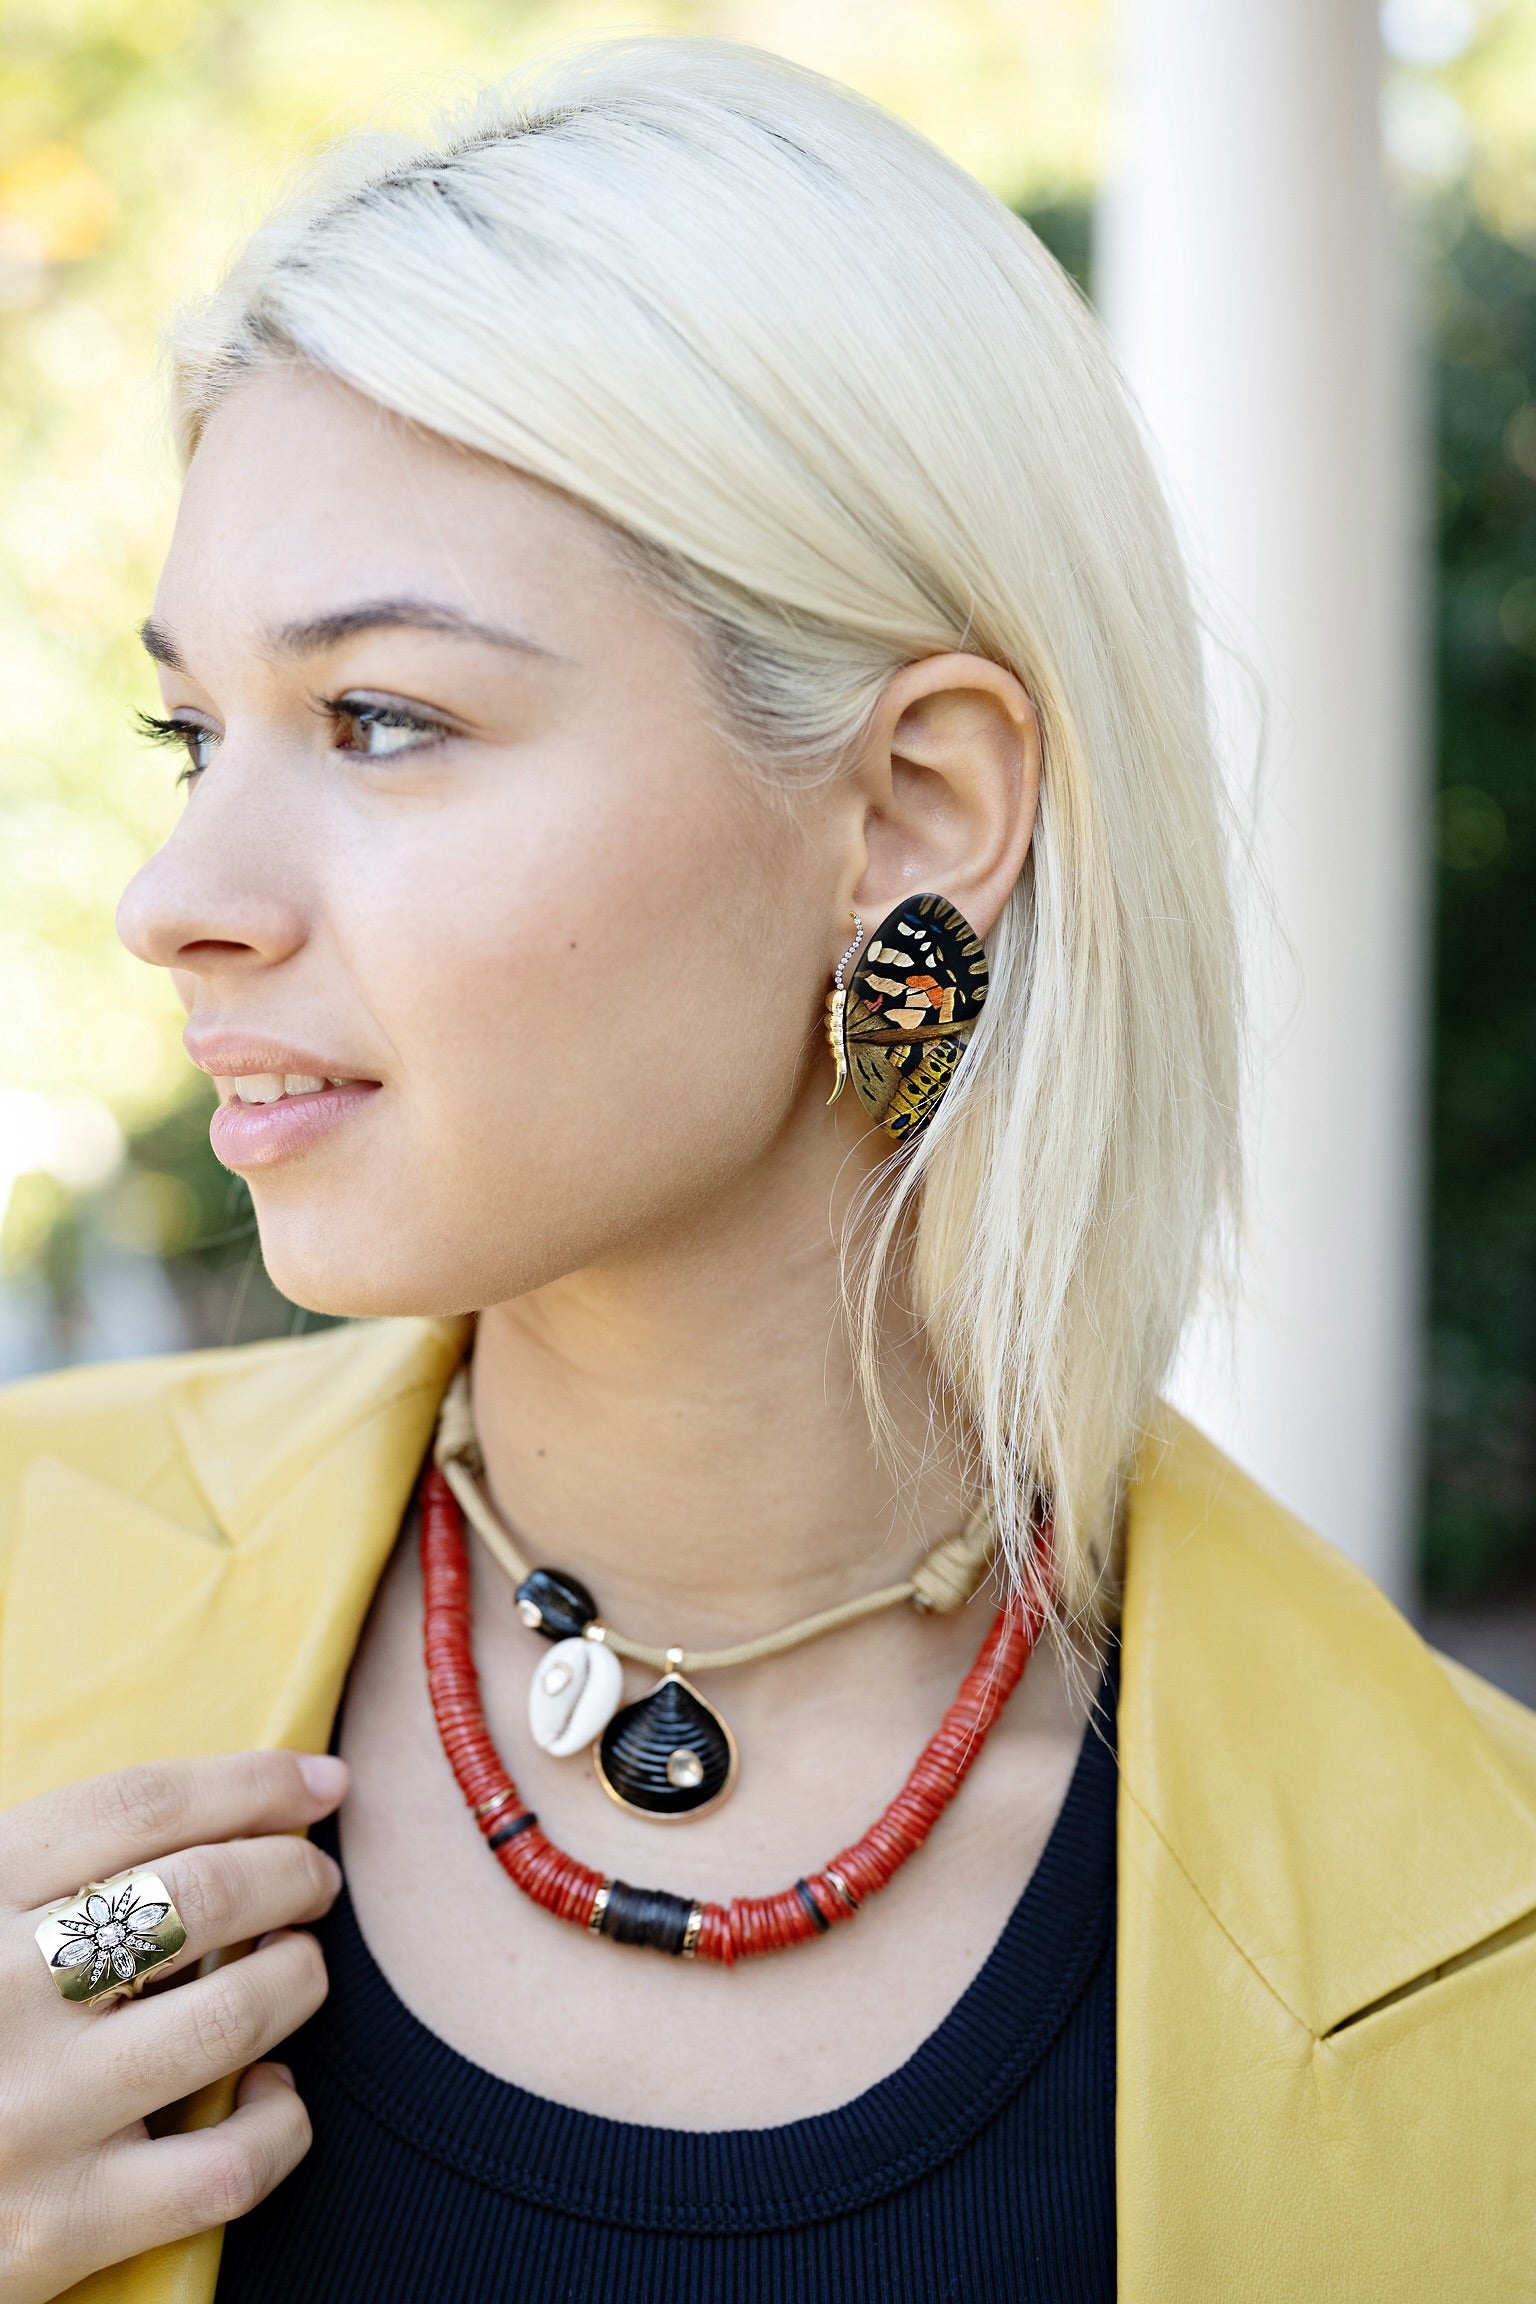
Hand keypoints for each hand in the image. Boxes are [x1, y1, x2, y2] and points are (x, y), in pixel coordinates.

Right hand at [0, 1750, 345, 2302]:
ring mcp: (34, 2114)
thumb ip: (46, 1867)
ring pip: (235, 2013)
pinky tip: (270, 2092)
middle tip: (314, 1877)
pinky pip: (228, 2167)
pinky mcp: (60, 2228)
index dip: (251, 1781)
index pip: (140, 1805)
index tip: (318, 1785)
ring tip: (297, 1966)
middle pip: (204, 1894)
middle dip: (292, 1869)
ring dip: (299, 1975)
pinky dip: (282, 2122)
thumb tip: (229, 1803)